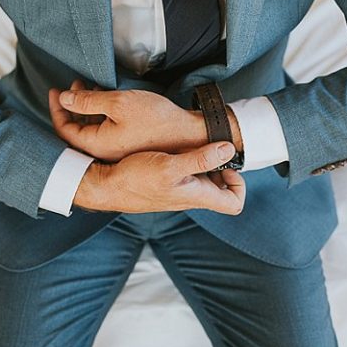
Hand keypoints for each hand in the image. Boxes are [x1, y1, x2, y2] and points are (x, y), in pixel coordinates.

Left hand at [48, 79, 242, 161]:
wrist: (188, 135)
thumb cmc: (157, 119)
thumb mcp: (118, 102)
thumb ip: (87, 101)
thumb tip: (64, 98)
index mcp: (98, 144)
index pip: (65, 130)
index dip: (57, 109)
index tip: (55, 90)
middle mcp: (104, 151)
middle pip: (76, 130)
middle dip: (71, 105)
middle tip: (72, 85)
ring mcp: (116, 150)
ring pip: (92, 128)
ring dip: (87, 107)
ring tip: (90, 87)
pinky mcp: (127, 145)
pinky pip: (105, 130)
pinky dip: (101, 114)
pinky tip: (108, 99)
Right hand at [73, 141, 244, 214]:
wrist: (107, 186)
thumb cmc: (136, 180)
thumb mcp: (170, 167)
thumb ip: (201, 159)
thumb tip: (228, 150)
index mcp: (198, 196)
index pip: (235, 203)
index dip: (239, 185)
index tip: (227, 164)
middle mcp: (191, 196)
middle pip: (222, 188)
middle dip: (222, 166)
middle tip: (213, 147)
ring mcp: (179, 189)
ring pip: (204, 177)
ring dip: (205, 160)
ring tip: (195, 143)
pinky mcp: (167, 182)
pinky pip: (187, 172)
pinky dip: (188, 158)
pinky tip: (177, 146)